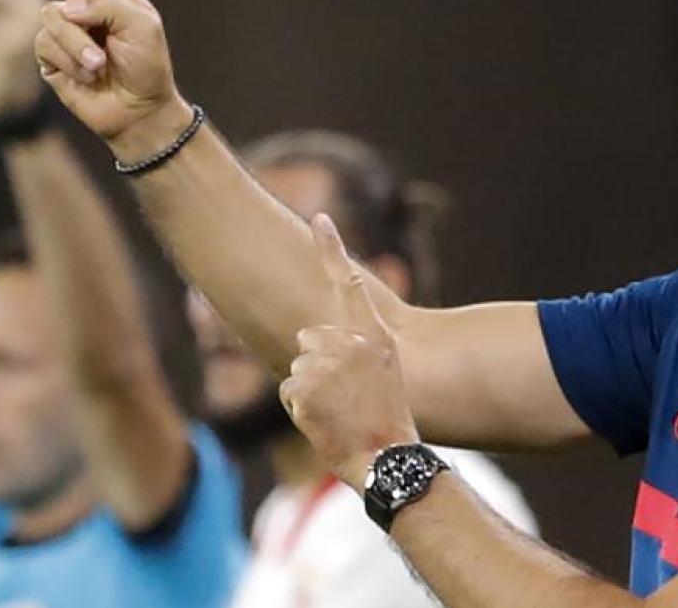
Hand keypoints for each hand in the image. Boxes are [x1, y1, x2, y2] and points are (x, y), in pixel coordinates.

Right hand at [0, 0, 187, 154]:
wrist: (138, 109)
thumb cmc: (149, 65)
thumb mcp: (142, 24)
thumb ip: (105, 3)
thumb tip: (64, 8)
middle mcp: (85, 0)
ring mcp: (65, 24)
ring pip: (53, 16)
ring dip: (78, 43)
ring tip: (99, 63)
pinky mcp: (48, 50)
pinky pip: (47, 42)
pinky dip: (70, 58)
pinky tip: (87, 73)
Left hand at [280, 214, 420, 489]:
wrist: (389, 458)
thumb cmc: (389, 420)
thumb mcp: (386, 374)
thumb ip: (361, 348)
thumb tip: (320, 336)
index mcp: (374, 336)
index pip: (350, 284)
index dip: (333, 248)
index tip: (320, 218)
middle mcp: (350, 344)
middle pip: (308, 337)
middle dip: (316, 363)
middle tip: (344, 395)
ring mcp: (326, 366)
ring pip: (297, 366)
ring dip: (309, 390)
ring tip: (339, 411)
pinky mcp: (303, 389)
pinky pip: (289, 392)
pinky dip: (300, 410)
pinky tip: (325, 422)